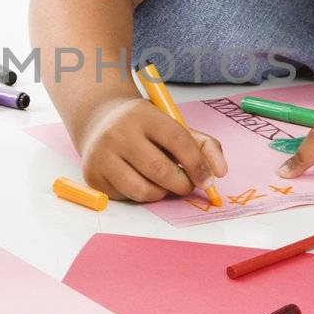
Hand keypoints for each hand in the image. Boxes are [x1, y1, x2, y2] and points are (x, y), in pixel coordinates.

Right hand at [79, 98, 227, 202]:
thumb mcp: (171, 126)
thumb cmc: (143, 127)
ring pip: (144, 190)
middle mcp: (118, 132)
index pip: (179, 141)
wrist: (99, 121)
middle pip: (162, 170)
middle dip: (183, 185)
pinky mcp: (93, 176)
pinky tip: (140, 181)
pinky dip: (141, 195)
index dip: (198, 165)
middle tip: (187, 186)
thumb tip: (220, 172)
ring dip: (162, 194)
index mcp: (143, 115)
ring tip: (163, 184)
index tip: (207, 180)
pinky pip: (127, 198)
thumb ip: (203, 145)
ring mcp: (102, 155)